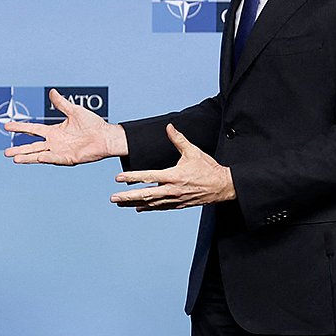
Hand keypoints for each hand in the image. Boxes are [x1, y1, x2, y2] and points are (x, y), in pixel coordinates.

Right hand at [4, 89, 128, 165]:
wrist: (106, 136)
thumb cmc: (92, 124)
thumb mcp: (74, 111)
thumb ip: (61, 103)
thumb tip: (52, 91)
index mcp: (54, 132)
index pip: (33, 130)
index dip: (20, 128)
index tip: (7, 127)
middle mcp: (55, 143)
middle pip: (32, 146)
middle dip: (19, 150)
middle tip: (6, 152)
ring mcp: (60, 152)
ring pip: (40, 155)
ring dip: (28, 157)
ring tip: (15, 159)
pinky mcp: (69, 158)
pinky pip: (55, 158)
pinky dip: (47, 158)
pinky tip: (38, 157)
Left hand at [111, 124, 234, 210]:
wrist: (223, 186)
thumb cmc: (208, 168)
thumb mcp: (193, 151)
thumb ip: (178, 139)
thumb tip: (169, 127)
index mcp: (173, 176)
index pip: (148, 177)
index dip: (132, 177)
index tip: (118, 178)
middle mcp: (172, 190)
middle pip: (145, 194)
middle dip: (127, 196)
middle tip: (113, 198)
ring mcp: (174, 199)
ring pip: (150, 203)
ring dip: (134, 203)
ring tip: (120, 203)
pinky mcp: (178, 204)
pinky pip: (160, 207)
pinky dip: (148, 207)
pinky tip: (138, 208)